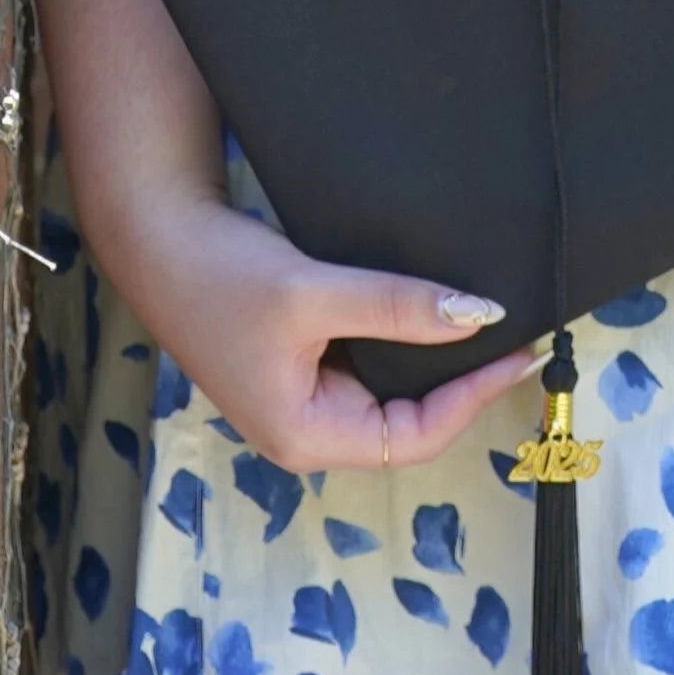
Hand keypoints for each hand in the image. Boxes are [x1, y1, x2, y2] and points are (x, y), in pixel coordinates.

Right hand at [108, 184, 543, 475]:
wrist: (156, 237)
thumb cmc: (220, 276)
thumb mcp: (315, 292)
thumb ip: (397, 306)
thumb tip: (479, 315)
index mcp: (305, 436)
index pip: (416, 437)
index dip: (473, 398)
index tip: (517, 350)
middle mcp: (308, 427)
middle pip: (409, 422)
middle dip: (462, 384)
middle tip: (514, 335)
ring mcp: (305, 395)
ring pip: (391, 390)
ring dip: (436, 361)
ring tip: (485, 321)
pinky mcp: (303, 361)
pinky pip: (370, 361)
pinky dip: (405, 337)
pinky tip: (434, 306)